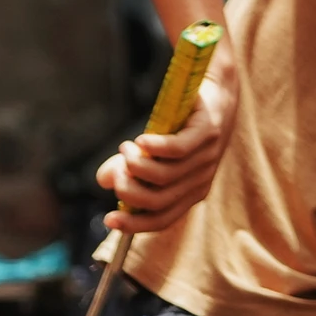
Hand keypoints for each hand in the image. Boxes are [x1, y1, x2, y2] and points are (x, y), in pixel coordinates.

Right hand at [95, 52, 236, 232]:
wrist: (213, 91)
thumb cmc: (180, 125)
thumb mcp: (150, 152)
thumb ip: (128, 168)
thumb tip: (103, 181)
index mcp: (191, 192)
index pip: (163, 219)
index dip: (134, 225)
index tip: (107, 221)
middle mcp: (201, 179)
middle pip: (158, 201)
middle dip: (128, 190)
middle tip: (117, 170)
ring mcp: (207, 157)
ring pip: (164, 176)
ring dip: (135, 165)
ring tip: (125, 148)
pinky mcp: (207, 133)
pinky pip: (176, 149)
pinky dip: (152, 148)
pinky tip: (139, 141)